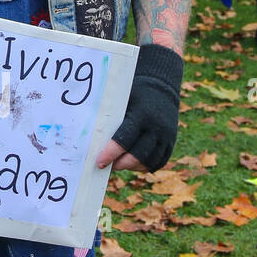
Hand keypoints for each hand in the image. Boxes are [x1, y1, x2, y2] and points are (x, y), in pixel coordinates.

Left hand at [96, 44, 183, 174]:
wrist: (161, 90)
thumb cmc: (134, 95)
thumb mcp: (122, 101)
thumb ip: (110, 117)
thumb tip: (86, 135)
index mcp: (142, 114)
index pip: (125, 138)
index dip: (111, 153)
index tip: (99, 162)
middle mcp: (157, 127)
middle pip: (138, 154)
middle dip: (120, 164)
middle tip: (107, 166)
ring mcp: (166, 137)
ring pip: (148, 162)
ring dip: (131, 166)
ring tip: (118, 164)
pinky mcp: (171, 144)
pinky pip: (158, 162)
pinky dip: (144, 166)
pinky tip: (132, 163)